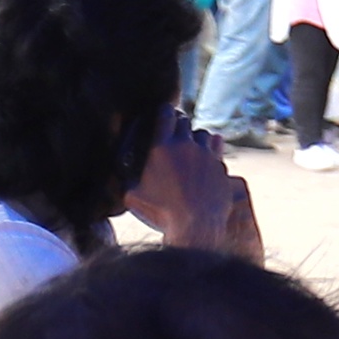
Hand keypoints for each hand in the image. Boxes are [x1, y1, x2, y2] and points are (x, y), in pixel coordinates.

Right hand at [128, 120, 261, 257]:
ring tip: (191, 148)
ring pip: (203, 134)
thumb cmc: (160, 213)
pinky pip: (218, 148)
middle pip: (185, 121)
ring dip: (196, 138)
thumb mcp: (132, 197)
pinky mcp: (220, 167)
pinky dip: (212, 149)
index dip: (164, 111)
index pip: (165, 114)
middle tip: (175, 134)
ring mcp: (206, 155)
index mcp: (161, 148)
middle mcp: (185, 146)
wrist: (196, 227)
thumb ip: (126, 180)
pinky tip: (208, 156)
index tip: (164, 114)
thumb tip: (118, 176)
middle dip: (179, 125)